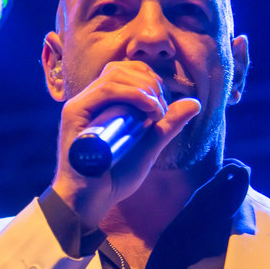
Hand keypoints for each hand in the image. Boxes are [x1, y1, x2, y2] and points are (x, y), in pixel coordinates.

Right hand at [52, 60, 200, 228]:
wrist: (91, 200)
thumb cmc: (114, 177)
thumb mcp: (148, 149)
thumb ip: (168, 126)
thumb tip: (195, 103)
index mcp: (105, 104)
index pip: (128, 72)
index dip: (151, 80)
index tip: (164, 106)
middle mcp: (91, 99)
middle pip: (123, 68)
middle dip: (151, 82)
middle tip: (162, 110)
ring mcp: (82, 104)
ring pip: (115, 74)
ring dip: (144, 88)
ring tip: (157, 112)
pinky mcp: (75, 113)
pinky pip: (105, 90)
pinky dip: (132, 94)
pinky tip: (149, 110)